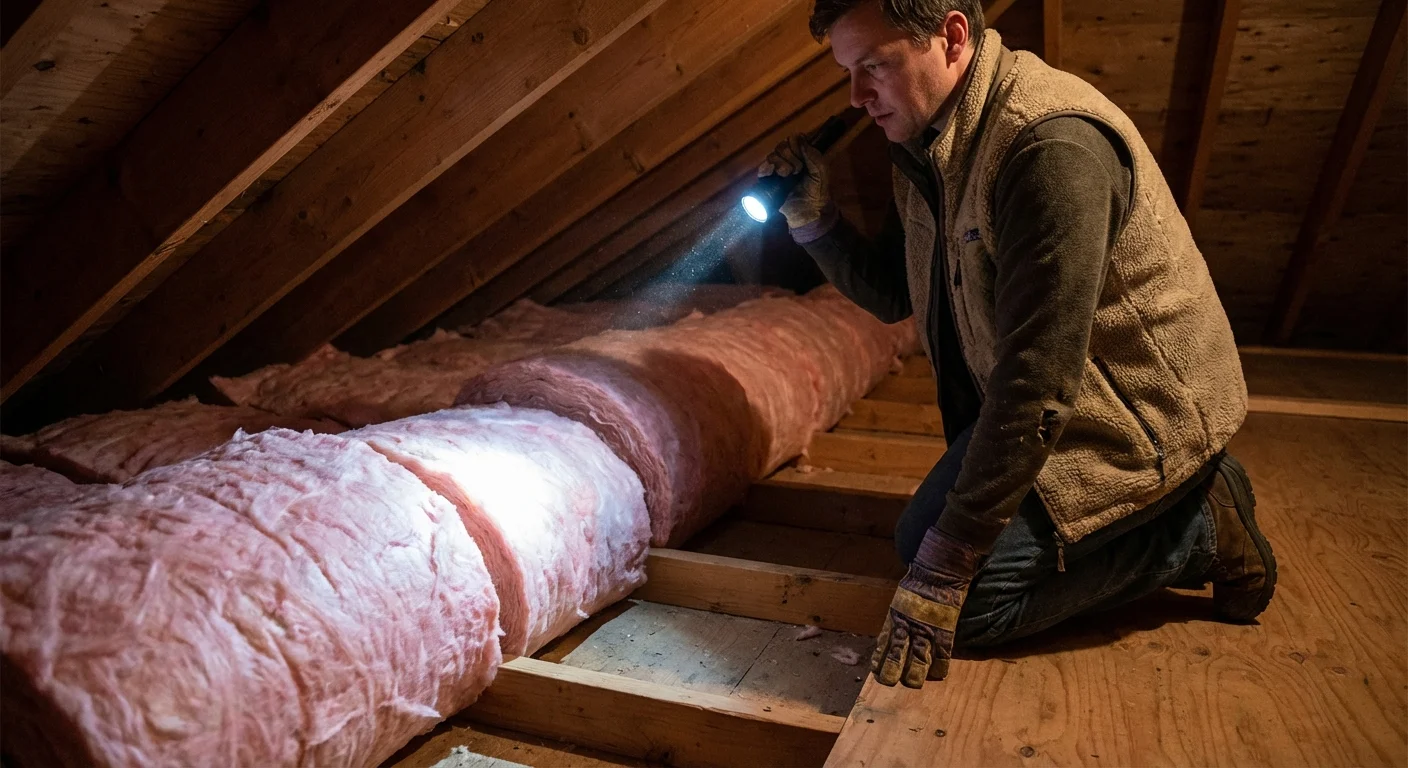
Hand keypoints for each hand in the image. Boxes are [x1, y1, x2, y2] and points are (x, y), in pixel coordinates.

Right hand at [756, 134, 829, 228]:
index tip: (803, 159)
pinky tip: (773, 174)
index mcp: (801, 154)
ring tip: (788, 176)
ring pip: (772, 156)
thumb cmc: (817, 192)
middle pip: (781, 146)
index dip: (796, 146)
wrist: (809, 212)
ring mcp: (776, 170)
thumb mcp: (821, 172)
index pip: (793, 139)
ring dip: (781, 164)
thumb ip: (813, 155)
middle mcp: (788, 159)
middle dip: (790, 157)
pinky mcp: (768, 181)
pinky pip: (762, 169)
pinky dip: (766, 169)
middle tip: (797, 171)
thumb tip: (800, 138)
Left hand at [871, 528, 981, 687]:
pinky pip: (942, 656)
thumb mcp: (900, 600)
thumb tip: (894, 634)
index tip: (876, 673)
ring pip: (917, 661)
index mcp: (893, 618)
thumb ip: (898, 618)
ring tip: (912, 684)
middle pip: (896, 658)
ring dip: (914, 676)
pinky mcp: (945, 631)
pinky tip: (936, 676)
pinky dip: (939, 668)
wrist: (939, 569)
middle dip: (892, 673)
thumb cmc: (918, 581)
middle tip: (890, 683)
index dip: (879, 661)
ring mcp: (926, 630)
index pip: (882, 645)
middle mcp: (906, 627)